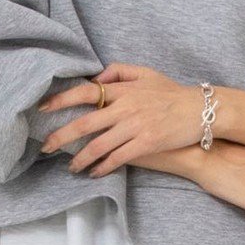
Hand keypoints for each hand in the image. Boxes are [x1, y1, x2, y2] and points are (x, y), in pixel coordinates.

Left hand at [36, 63, 201, 176]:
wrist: (201, 111)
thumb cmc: (173, 94)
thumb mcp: (147, 74)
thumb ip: (120, 71)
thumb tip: (95, 78)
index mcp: (123, 89)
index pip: (86, 92)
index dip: (61, 100)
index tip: (43, 109)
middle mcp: (126, 107)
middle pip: (85, 122)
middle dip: (61, 136)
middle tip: (45, 147)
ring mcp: (136, 126)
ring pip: (99, 145)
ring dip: (81, 158)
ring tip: (71, 167)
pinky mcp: (146, 143)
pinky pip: (118, 158)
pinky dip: (103, 167)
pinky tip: (94, 173)